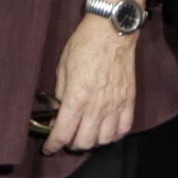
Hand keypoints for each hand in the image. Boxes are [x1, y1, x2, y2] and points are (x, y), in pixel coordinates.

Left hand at [43, 0, 141, 153]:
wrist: (111, 30)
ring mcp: (115, 105)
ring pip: (104, 140)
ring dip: (92, 141)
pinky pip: (123, 129)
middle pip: (83, 142)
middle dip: (71, 144)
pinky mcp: (129, 100)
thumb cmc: (84, 45)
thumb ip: (60, 94)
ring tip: (86, 134)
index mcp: (76, 98)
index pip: (63, 134)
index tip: (48, 148)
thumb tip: (58, 113)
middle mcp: (97, 107)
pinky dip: (113, 135)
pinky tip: (106, 130)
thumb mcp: (62, 67)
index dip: (52, 145)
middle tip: (67, 136)